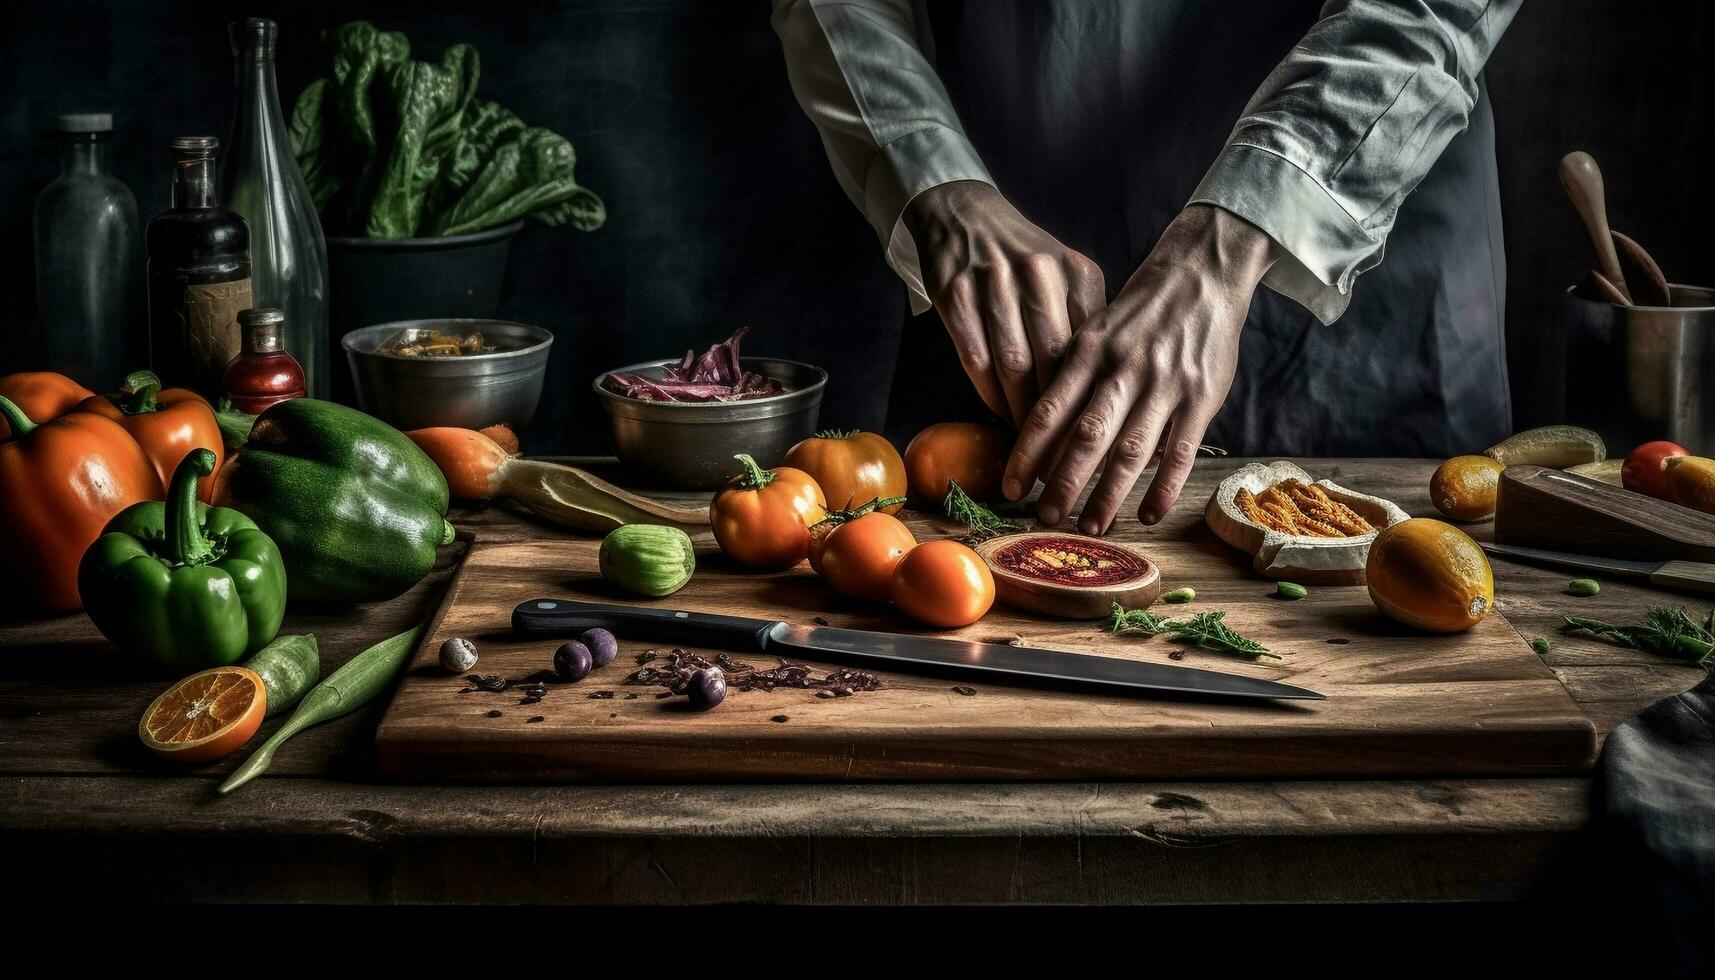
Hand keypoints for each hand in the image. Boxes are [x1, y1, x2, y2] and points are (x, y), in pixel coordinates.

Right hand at [905, 181, 1106, 426]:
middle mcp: (1037, 273)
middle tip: (1066, 453)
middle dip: (1060, 413)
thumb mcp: (1068, 274)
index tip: (1098, 433)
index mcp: (1076, 271)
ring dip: (1022, 412)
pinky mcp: (954, 293)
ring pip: (1012, 364)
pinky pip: (975, 357)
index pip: (1091, 346)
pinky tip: (1001, 415)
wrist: (963, 214)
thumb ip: (1087, 319)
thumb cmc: (1023, 256)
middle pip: (1053, 360)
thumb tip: (1107, 386)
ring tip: (1033, 445)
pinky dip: (989, 394)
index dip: (1094, 395)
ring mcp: (992, 282)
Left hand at [1002, 205, 1281, 533]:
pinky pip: (1180, 452)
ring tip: (1090, 525)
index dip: (1027, 454)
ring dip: (1108, 494)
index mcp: (1090, 352)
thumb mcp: (1096, 331)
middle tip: (1045, 517)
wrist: (1202, 273)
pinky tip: (1147, 514)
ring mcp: (1165, 386)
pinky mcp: (1201, 398)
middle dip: (1063, 482)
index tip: (1011, 488)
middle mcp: (1124, 370)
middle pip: (1087, 437)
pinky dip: (1164, 487)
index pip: (1049, 411)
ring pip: (1131, 450)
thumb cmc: (1139, 311)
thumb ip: (1073, 377)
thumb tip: (1044, 433)